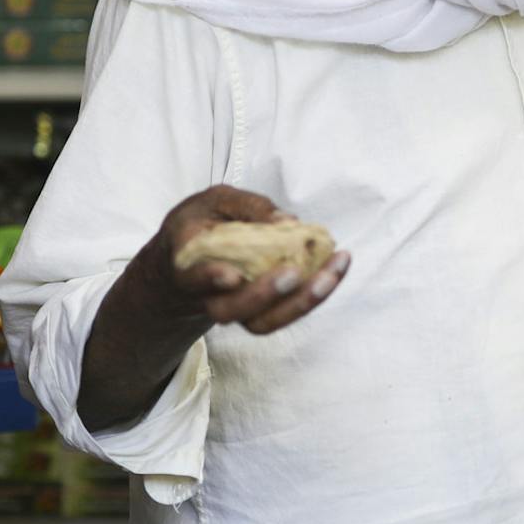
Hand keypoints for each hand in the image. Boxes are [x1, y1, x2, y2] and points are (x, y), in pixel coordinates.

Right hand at [156, 186, 351, 336]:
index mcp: (186, 265)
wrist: (187, 260)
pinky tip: (337, 267)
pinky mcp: (260, 312)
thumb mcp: (215, 201)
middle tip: (294, 272)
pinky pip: (285, 313)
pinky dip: (314, 293)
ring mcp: (235, 310)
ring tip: (334, 270)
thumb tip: (289, 221)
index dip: (210, 279)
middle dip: (265, 295)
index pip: (193, 278)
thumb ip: (247, 207)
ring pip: (262, 322)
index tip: (232, 276)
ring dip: (303, 301)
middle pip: (231, 311)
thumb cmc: (202, 223)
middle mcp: (207, 297)